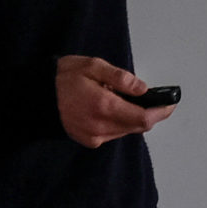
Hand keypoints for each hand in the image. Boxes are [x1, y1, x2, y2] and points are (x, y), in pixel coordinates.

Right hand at [56, 55, 174, 149]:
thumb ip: (121, 78)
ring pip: (127, 130)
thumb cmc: (64, 78)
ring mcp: (94, 137)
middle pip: (138, 127)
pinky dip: (120, 122)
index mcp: (103, 107)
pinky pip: (114, 133)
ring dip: (134, 117)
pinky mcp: (88, 141)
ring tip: (127, 99)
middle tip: (157, 99)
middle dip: (151, 114)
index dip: (161, 112)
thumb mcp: (93, 66)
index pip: (143, 118)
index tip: (172, 103)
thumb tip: (143, 90)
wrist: (35, 98)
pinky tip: (113, 108)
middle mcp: (100, 127)